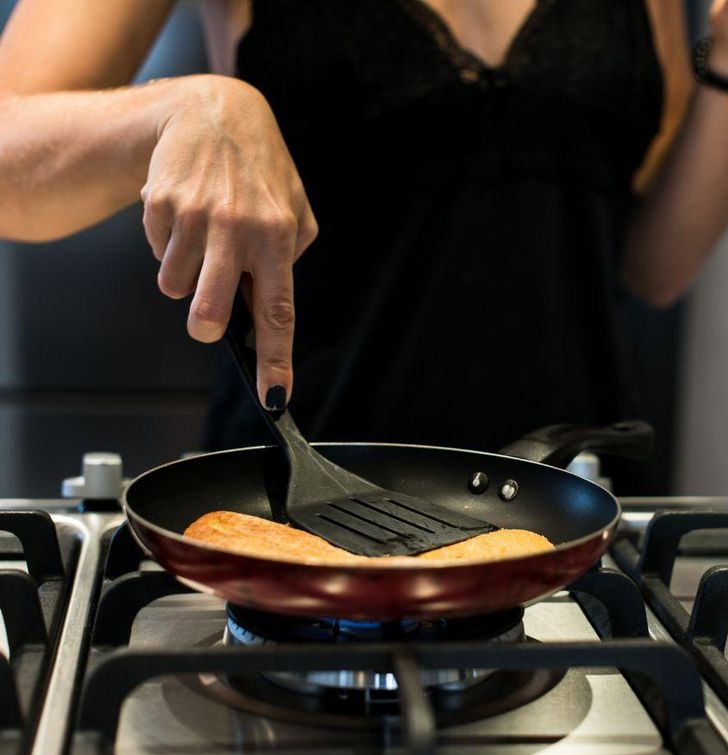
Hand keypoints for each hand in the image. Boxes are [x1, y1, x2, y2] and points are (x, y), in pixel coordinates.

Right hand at [141, 75, 317, 408]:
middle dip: (205, 326)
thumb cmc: (259, 167)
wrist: (210, 110)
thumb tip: (268, 304)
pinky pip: (157, 254)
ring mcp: (194, 217)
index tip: (274, 397)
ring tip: (204, 238)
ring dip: (187, 275)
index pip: (278, 312)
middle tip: (209, 318)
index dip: (276, 360)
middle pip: (210, 311)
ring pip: (175, 287)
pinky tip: (186, 215)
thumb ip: (290, 254)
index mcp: (277, 235)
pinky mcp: (159, 205)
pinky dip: (169, 245)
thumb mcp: (294, 205)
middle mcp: (237, 229)